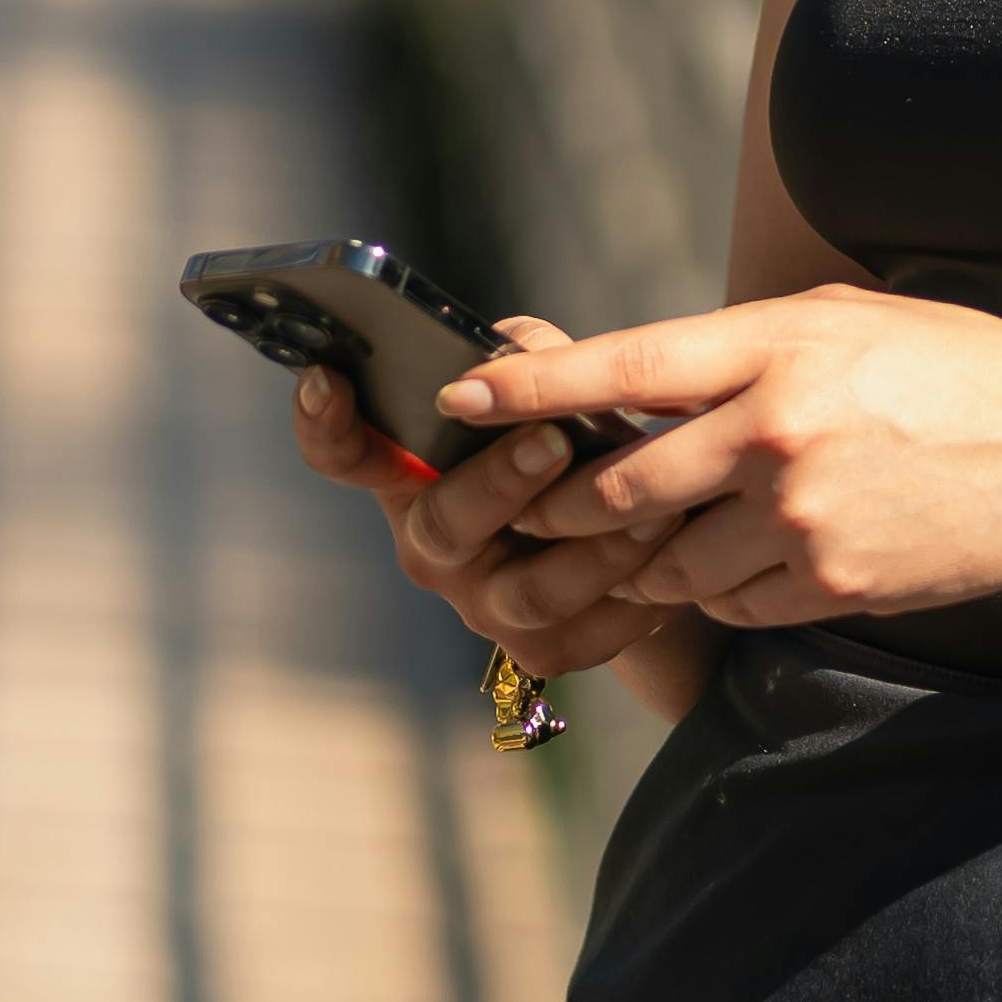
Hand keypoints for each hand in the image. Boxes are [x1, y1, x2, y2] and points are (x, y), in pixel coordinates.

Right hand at [289, 316, 701, 678]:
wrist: (639, 542)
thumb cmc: (573, 444)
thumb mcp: (548, 390)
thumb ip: (529, 361)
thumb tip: (522, 350)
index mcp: (413, 474)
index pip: (344, 453)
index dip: (325, 423)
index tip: (328, 378)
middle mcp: (432, 545)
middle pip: (445, 525)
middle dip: (500, 483)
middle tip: (553, 440)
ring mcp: (483, 605)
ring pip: (528, 592)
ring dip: (593, 548)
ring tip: (654, 506)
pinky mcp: (544, 651)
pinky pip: (588, 632)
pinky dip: (635, 596)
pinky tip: (676, 556)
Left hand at [466, 286, 1001, 629]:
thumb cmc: (942, 364)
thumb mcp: (834, 323)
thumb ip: (733, 353)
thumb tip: (630, 380)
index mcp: (771, 348)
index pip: (620, 366)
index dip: (528, 385)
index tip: (460, 393)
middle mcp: (775, 431)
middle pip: (619, 485)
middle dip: (562, 503)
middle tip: (535, 505)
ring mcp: (803, 515)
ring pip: (669, 558)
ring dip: (647, 556)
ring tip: (656, 538)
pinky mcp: (834, 582)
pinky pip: (732, 601)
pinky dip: (716, 589)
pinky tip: (741, 562)